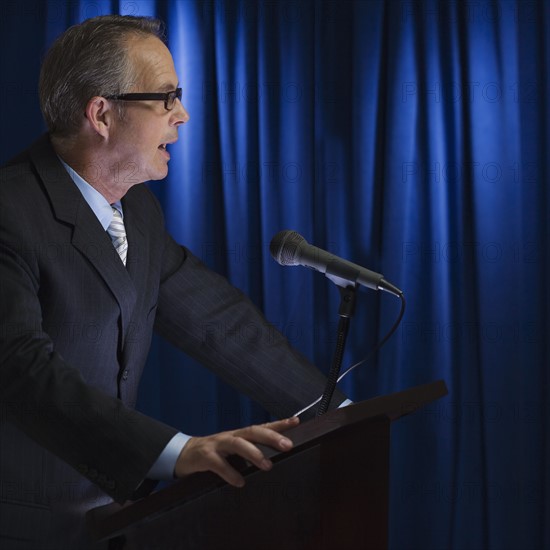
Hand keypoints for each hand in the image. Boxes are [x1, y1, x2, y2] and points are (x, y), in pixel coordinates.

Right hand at [174, 417, 299, 486]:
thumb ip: (251, 451)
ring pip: (237, 444)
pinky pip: (219, 464)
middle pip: (253, 431)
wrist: (185, 454)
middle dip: (271, 437)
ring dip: (253, 453)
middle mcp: (231, 436)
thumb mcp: (234, 449)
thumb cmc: (215, 452)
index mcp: (240, 435)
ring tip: (267, 465)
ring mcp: (218, 444)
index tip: (296, 422)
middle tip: (287, 445)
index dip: (279, 424)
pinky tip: (240, 482)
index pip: (262, 426)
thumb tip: (274, 459)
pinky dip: (230, 473)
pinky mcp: (205, 457)